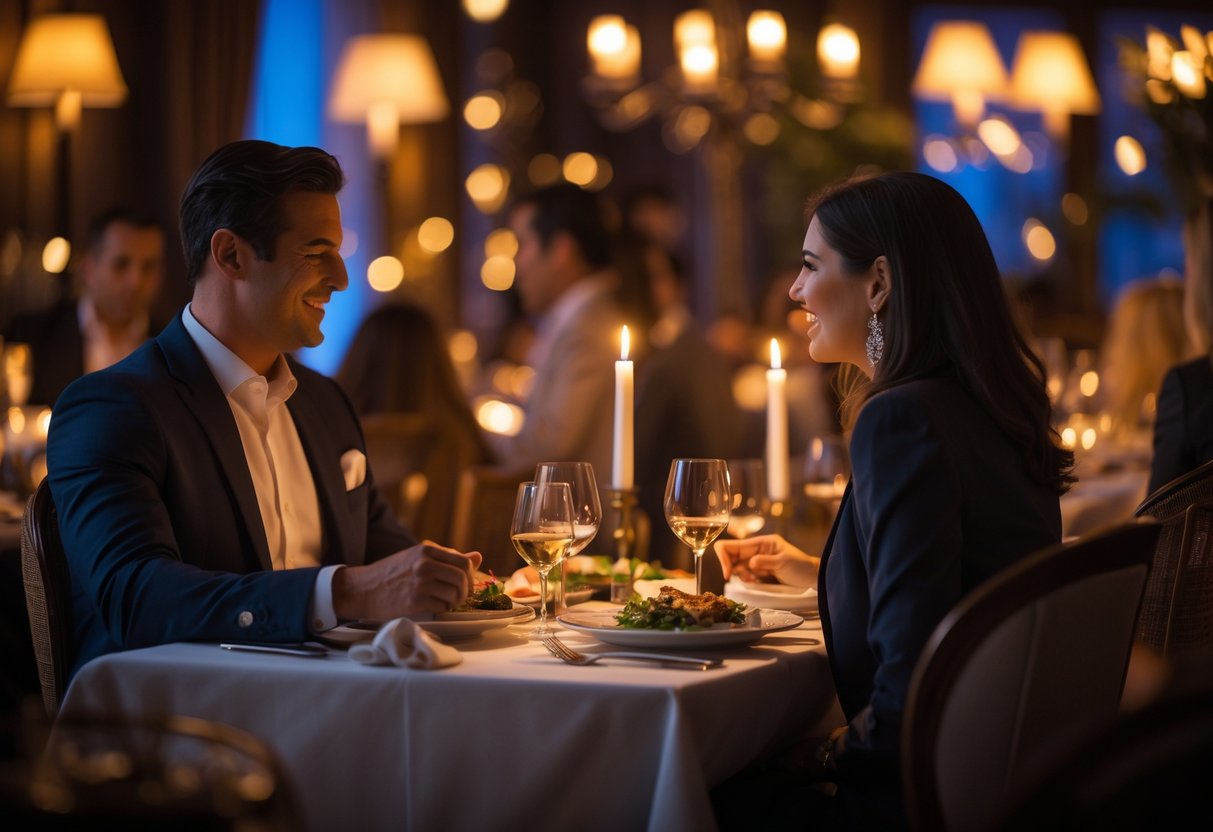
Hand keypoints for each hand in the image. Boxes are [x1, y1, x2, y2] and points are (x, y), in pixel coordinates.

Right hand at [332, 542, 481, 620]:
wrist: (362, 589)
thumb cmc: (392, 574)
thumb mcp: (417, 558)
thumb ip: (447, 558)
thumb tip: (478, 556)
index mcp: (426, 550)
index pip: (463, 562)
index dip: (470, 576)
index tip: (465, 584)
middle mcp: (425, 564)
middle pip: (462, 578)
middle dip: (465, 591)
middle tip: (459, 597)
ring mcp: (420, 582)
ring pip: (455, 594)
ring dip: (455, 602)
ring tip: (446, 603)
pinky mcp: (415, 601)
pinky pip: (443, 606)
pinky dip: (443, 609)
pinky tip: (435, 607)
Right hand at [714, 534, 818, 586]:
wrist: (812, 577)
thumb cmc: (801, 566)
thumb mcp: (784, 562)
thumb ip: (765, 561)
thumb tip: (749, 563)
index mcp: (761, 542)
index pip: (733, 545)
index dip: (724, 557)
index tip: (728, 574)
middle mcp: (756, 550)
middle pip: (731, 556)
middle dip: (731, 568)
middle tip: (744, 579)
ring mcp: (757, 561)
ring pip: (736, 567)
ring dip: (740, 576)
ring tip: (755, 581)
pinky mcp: (759, 572)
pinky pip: (745, 575)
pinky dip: (746, 580)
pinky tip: (756, 582)